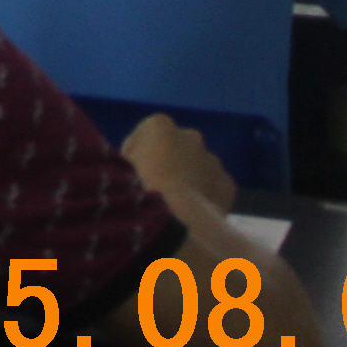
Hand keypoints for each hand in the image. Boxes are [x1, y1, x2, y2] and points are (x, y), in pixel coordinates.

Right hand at [119, 113, 237, 210]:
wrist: (174, 221)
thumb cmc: (137, 190)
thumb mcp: (120, 168)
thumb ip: (130, 160)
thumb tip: (135, 166)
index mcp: (159, 125)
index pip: (146, 135)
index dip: (137, 154)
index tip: (131, 173)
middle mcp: (190, 136)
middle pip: (177, 148)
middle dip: (169, 163)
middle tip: (156, 188)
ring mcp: (212, 160)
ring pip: (198, 167)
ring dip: (189, 179)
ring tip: (176, 205)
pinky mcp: (227, 183)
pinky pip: (213, 186)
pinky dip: (205, 195)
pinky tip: (193, 212)